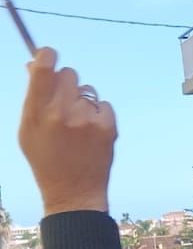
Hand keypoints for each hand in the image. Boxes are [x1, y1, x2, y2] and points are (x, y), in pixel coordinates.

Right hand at [18, 48, 115, 214]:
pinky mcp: (107, 127)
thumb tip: (34, 64)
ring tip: (77, 127)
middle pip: (68, 73)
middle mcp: (61, 113)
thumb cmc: (47, 160)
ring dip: (82, 101)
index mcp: (37, 113)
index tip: (49, 55)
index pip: (44, 69)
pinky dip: (98, 115)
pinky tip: (91, 134)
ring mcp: (86, 119)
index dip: (47, 56)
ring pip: (87, 90)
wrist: (74, 193)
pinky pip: (103, 104)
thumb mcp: (28, 130)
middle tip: (64, 103)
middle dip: (66, 83)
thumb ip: (33, 97)